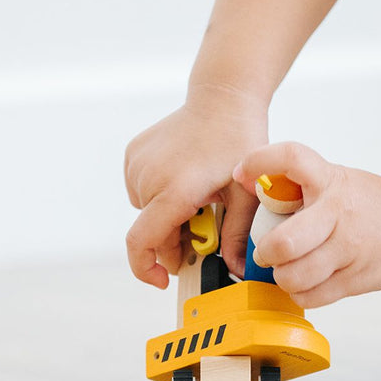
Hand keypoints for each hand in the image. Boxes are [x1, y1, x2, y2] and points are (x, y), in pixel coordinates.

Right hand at [124, 87, 266, 286]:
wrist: (223, 100)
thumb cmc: (238, 144)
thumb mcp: (246, 195)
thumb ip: (237, 236)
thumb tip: (234, 270)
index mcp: (174, 191)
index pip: (142, 242)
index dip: (146, 269)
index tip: (163, 280)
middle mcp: (148, 178)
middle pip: (151, 231)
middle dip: (173, 243)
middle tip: (203, 235)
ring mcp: (137, 164)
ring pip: (146, 212)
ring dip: (167, 218)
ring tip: (198, 201)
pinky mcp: (133, 154)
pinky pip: (141, 190)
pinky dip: (159, 197)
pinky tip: (184, 182)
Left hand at [233, 142, 380, 306]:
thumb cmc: (369, 202)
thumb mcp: (337, 179)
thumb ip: (300, 187)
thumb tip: (250, 189)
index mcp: (330, 180)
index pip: (291, 158)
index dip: (259, 161)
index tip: (240, 174)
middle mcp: (337, 213)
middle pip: (283, 243)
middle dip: (266, 252)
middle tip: (267, 252)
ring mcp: (348, 249)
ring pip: (294, 277)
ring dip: (283, 277)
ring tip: (288, 270)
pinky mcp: (355, 279)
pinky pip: (311, 296)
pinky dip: (301, 293)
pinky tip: (307, 283)